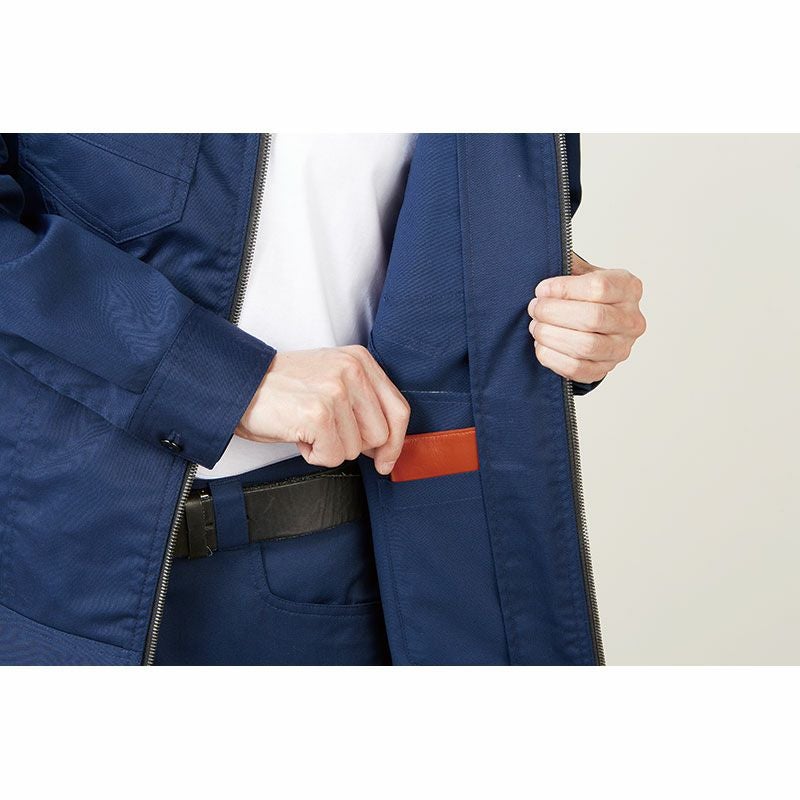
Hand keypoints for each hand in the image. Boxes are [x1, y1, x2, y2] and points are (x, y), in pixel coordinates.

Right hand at [236, 346, 410, 474]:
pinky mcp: (319, 413)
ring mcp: (336, 391)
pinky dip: (313, 454)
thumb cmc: (281, 389)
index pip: (398, 409)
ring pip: (355, 449)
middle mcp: (352, 371)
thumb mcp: (331, 381)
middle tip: (325, 431)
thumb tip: (385, 447)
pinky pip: (332, 456)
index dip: (395, 443)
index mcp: (360, 360)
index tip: (385, 460)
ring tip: (307, 426)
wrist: (238, 385)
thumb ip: (362, 404)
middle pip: (380, 435)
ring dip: (329, 447)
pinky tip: (299, 433)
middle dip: (353, 444)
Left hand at [528, 253, 645, 382]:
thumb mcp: (582, 273)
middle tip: (534, 309)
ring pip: (586, 346)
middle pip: (593, 318)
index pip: (599, 288)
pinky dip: (553, 358)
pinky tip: (541, 346)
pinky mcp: (604, 369)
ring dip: (551, 336)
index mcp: (628, 288)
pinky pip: (577, 369)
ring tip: (536, 327)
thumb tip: (540, 262)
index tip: (541, 290)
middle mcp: (632, 320)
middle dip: (554, 313)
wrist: (594, 325)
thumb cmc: (585, 295)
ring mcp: (621, 348)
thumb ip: (567, 267)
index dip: (564, 289)